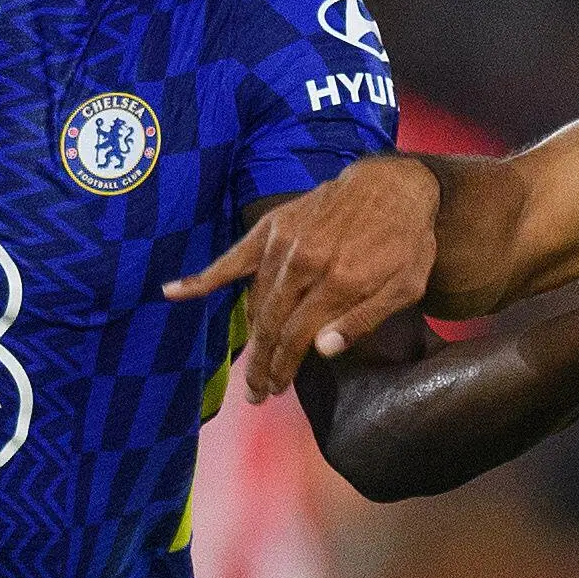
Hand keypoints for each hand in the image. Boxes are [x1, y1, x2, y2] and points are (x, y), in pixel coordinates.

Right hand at [163, 154, 440, 398]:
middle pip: (272, 325)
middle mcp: (306, 263)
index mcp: (339, 282)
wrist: (394, 183)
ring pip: (256, 302)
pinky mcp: (273, 227)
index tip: (274, 390)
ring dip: (251, 339)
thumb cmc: (407, 241)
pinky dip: (203, 276)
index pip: (297, 337)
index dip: (283, 368)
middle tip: (257, 393)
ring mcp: (285, 243)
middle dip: (263, 364)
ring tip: (250, 370)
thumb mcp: (405, 288)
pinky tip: (172, 292)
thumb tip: (321, 352)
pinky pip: (234, 258)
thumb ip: (364, 320)